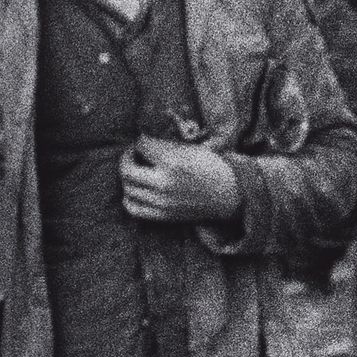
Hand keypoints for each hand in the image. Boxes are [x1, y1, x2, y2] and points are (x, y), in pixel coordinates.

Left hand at [121, 136, 243, 222]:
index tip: (146, 141)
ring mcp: (161, 202)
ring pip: (127, 188)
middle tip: (134, 154)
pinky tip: (136, 190)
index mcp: (173, 163)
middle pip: (126, 169)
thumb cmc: (212, 168)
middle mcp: (164, 183)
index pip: (141, 146)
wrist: (229, 195)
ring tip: (136, 171)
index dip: (142, 141)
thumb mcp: (192, 150)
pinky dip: (129, 197)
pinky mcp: (162, 215)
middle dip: (127, 158)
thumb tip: (142, 141)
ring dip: (128, 176)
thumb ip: (166, 146)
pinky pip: (132, 207)